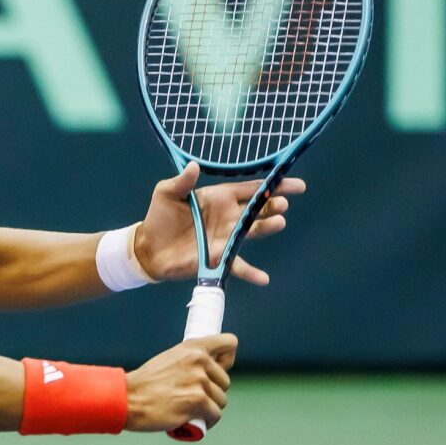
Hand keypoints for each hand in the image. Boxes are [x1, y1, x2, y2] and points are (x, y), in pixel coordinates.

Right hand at [124, 334, 236, 431]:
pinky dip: (207, 421)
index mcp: (192, 347)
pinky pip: (216, 414)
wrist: (128, 397)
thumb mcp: (169, 359)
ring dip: (209, 407)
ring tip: (191, 409)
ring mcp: (199, 381)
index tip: (221, 367)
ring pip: (221, 400)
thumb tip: (209, 368)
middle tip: (193, 396)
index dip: (227, 358)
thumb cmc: (145, 383)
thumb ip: (189, 361)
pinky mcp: (198, 401)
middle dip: (213, 391)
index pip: (229, 343)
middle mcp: (198, 361)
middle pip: (225, 381)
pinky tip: (195, 420)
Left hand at [135, 162, 305, 284]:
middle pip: (257, 209)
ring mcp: (227, 237)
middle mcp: (229, 217)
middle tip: (282, 204)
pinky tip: (263, 278)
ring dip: (267, 227)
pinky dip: (250, 272)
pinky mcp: (220, 258)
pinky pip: (238, 265)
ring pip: (253, 232)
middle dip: (272, 205)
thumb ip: (182, 181)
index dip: (274, 185)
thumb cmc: (160, 216)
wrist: (149, 246)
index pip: (252, 189)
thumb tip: (193, 166)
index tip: (296, 185)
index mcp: (219, 197)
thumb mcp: (166, 193)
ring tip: (279, 222)